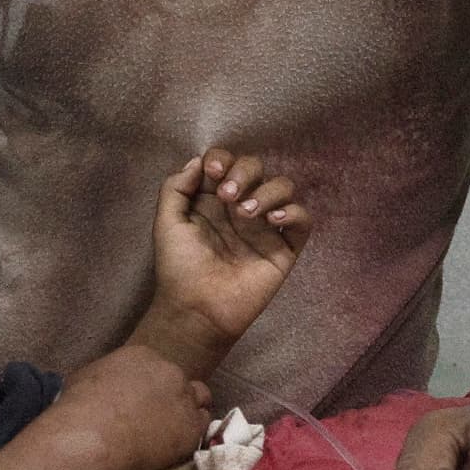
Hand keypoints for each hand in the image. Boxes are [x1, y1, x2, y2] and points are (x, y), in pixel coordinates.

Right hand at [56, 342, 217, 469]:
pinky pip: (202, 427)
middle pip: (182, 383)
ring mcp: (185, 398)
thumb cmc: (80, 407)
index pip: (159, 369)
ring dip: (188, 414)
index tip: (144, 403)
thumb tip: (105, 385)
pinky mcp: (192, 427)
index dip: (154, 387)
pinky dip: (191, 435)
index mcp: (144, 356)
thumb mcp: (88, 378)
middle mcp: (170, 371)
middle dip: (172, 399)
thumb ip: (107, 376)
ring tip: (171, 433)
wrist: (92, 435)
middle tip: (158, 420)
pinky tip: (175, 446)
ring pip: (199, 402)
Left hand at [139, 149, 310, 374]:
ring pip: (283, 187)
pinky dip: (293, 213)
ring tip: (246, 213)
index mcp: (213, 199)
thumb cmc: (178, 269)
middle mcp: (241, 208)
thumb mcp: (166, 222)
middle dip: (244, 172)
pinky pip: (303, 221)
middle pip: (256, 168)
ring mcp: (264, 228)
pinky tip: (273, 221)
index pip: (227, 162)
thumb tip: (198, 161)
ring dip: (267, 191)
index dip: (223, 158)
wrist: (195, 310)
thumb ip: (176, 187)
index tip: (214, 172)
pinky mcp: (284, 250)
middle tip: (228, 197)